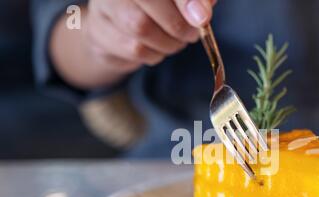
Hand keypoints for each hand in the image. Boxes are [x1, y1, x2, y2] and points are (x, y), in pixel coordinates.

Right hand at [83, 0, 215, 71]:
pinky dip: (155, 54)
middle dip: (179, 26)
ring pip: (141, 29)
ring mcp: (102, 8)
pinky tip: (158, 47)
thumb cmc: (155, 6)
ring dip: (168, 42)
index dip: (185, 0)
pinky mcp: (99, 34)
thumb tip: (205, 9)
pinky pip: (135, 49)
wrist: (115, 25)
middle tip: (192, 34)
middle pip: (149, 4)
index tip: (203, 18)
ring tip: (176, 41)